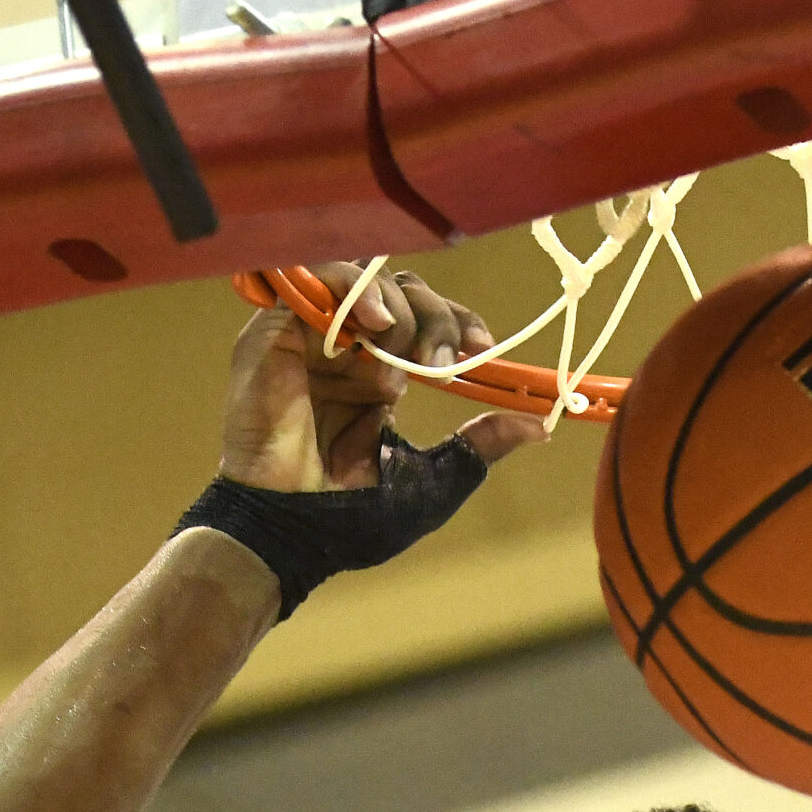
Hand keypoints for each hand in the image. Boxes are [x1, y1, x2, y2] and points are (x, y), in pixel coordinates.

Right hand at [218, 261, 543, 491]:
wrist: (292, 534)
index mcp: (381, 377)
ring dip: (398, 306)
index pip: (427, 321)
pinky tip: (374, 327)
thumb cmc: (351, 518)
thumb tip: (538, 425)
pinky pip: (313, 278)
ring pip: (363, 278)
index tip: (482, 351)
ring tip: (403, 350)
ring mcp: (310, 337)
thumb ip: (479, 445)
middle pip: (402, 293)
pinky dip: (350, 288)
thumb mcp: (433, 479)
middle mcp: (347, 350)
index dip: (458, 324)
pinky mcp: (273, 331)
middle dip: (436, 318)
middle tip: (441, 363)